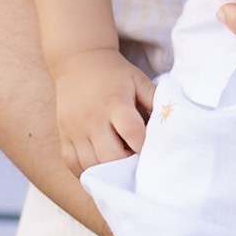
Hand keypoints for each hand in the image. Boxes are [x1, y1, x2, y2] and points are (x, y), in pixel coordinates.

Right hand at [50, 50, 151, 173]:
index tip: (153, 152)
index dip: (144, 146)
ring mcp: (75, 129)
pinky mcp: (64, 136)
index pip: (132, 132)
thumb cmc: (114, 74)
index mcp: (115, 103)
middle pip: (109, 155)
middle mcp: (93, 118)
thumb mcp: (138, 80)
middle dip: (127, 164)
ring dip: (108, 172)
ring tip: (121, 167)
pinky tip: (101, 170)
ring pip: (90, 164)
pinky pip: (73, 164)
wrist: (78, 62)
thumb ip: (155, 100)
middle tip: (137, 162)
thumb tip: (172, 122)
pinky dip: (87, 173)